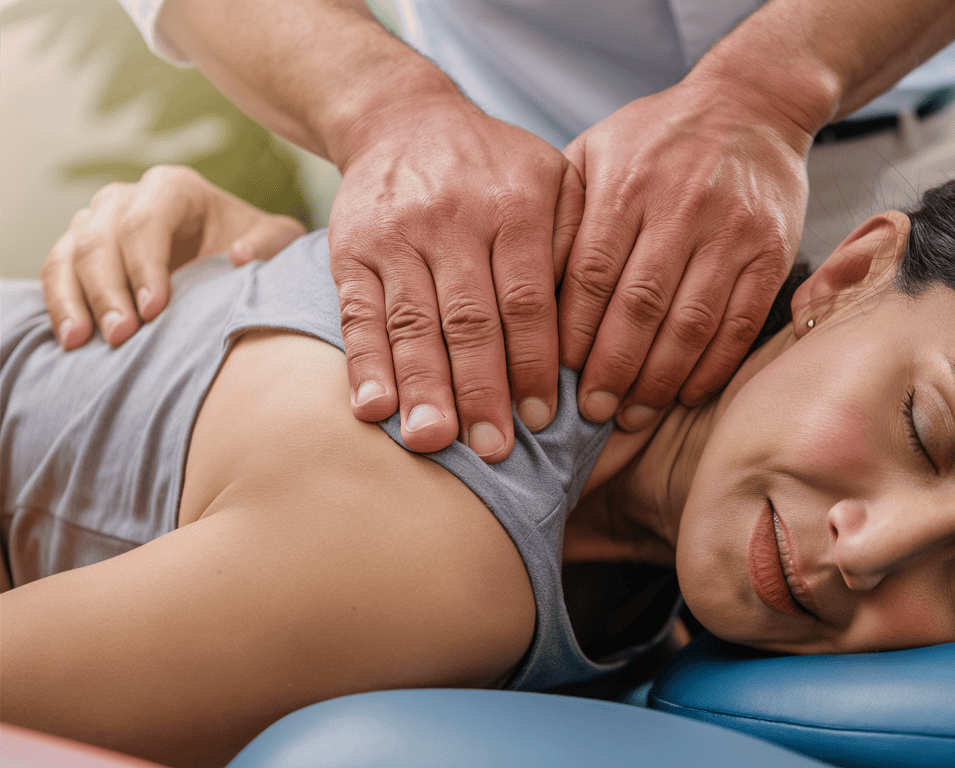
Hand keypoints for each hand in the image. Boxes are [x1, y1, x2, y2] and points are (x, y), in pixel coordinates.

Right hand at [41, 165, 305, 348]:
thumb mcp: (275, 241)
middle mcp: (126, 197)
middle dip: (108, 289)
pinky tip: (71, 338)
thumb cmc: (251, 245)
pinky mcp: (78, 250)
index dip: (144, 265)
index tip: (155, 309)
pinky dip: (59, 303)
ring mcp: (96, 222)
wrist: (227, 256)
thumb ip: (269, 244)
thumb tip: (239, 256)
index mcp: (172, 188)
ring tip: (85, 341)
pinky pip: (56, 272)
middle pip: (100, 238)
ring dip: (76, 299)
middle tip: (122, 334)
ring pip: (70, 253)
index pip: (145, 221)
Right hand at [326, 95, 582, 461]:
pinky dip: (365, 364)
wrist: (405, 120)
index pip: (527, 300)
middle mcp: (453, 219)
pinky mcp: (352, 250)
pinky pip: (359, 314)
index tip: (541, 419)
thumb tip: (593, 333)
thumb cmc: (496, 170)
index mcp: (514, 206)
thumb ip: (575, 245)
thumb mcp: (553, 181)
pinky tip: (373, 408)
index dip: (533, 363)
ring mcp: (397, 235)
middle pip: (469, 320)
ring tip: (432, 443)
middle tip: (494, 451)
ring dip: (422, 388)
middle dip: (481, 391)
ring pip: (412, 322)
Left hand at [559, 74, 812, 429]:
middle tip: (591, 413)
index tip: (554, 378)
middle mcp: (681, 208)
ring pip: (691, 323)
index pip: (591, 275)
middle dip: (612, 369)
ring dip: (659, 380)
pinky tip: (685, 394)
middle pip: (639, 307)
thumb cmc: (657, 139)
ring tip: (632, 416)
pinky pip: (740, 322)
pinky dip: (712, 367)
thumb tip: (523, 288)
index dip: (572, 334)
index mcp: (627, 186)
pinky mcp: (772, 250)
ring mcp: (731, 231)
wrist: (752, 105)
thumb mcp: (596, 152)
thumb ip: (562, 212)